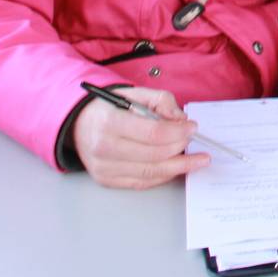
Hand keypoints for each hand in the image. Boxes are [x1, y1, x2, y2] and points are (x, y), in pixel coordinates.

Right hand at [71, 86, 208, 189]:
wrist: (80, 124)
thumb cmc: (110, 108)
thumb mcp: (135, 94)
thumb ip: (162, 101)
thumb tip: (180, 119)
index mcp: (110, 122)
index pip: (153, 133)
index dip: (178, 132)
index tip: (192, 127)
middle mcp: (104, 148)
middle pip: (154, 155)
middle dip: (180, 147)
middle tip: (194, 141)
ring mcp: (104, 168)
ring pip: (150, 172)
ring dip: (178, 166)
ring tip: (197, 160)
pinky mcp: (106, 180)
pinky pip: (142, 182)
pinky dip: (163, 176)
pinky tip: (176, 168)